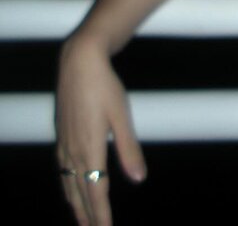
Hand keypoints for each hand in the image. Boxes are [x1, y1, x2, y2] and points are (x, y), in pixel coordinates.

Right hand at [55, 34, 146, 225]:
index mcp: (90, 149)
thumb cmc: (104, 87)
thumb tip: (139, 178)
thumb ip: (129, 149)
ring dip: (76, 205)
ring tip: (83, 221)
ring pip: (68, 184)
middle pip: (80, 193)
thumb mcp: (121, 116)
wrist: (79, 63)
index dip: (101, 214)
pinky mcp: (61, 136)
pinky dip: (66, 187)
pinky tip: (70, 188)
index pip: (97, 191)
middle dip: (87, 216)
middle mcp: (73, 151)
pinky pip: (62, 171)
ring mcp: (65, 144)